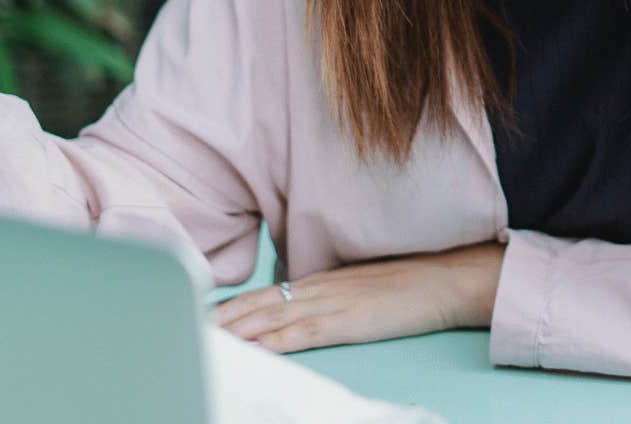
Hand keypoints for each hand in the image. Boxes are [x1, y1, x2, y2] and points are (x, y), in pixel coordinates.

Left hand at [212, 241, 504, 353]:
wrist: (446, 280)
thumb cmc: (409, 286)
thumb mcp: (361, 288)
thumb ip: (330, 298)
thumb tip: (305, 313)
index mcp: (320, 280)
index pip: (264, 293)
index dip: (231, 307)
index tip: (202, 317)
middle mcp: (318, 288)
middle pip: (257, 303)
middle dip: (221, 319)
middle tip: (185, 329)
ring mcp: (331, 304)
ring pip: (271, 318)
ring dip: (236, 331)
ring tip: (205, 342)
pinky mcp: (347, 322)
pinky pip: (302, 333)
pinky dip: (274, 342)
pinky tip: (254, 350)